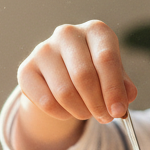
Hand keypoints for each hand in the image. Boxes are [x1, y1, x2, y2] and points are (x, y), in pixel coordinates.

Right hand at [12, 21, 137, 149]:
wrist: (62, 74)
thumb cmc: (95, 72)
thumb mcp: (114, 76)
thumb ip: (123, 88)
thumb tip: (124, 103)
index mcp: (95, 30)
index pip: (106, 58)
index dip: (113, 89)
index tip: (119, 112)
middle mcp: (68, 33)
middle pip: (84, 76)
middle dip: (97, 104)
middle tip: (105, 118)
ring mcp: (44, 49)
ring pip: (65, 92)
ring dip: (81, 111)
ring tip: (88, 113)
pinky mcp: (26, 69)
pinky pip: (46, 102)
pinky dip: (62, 114)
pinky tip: (69, 110)